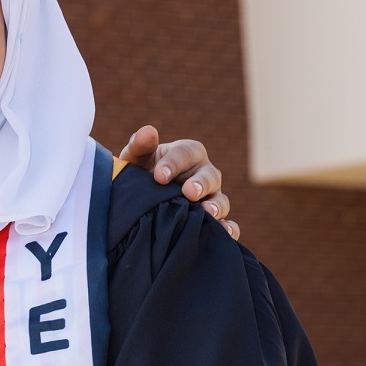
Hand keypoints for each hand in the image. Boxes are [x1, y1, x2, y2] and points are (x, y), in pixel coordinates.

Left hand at [123, 125, 239, 241]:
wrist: (141, 202)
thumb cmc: (141, 174)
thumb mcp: (136, 159)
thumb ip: (140, 145)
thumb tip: (148, 131)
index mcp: (188, 154)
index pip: (186, 153)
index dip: (174, 163)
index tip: (158, 176)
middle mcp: (204, 173)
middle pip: (209, 176)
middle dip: (200, 183)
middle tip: (189, 192)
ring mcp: (211, 197)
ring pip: (221, 199)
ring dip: (216, 206)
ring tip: (208, 212)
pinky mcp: (212, 219)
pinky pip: (226, 223)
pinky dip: (229, 228)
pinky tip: (225, 234)